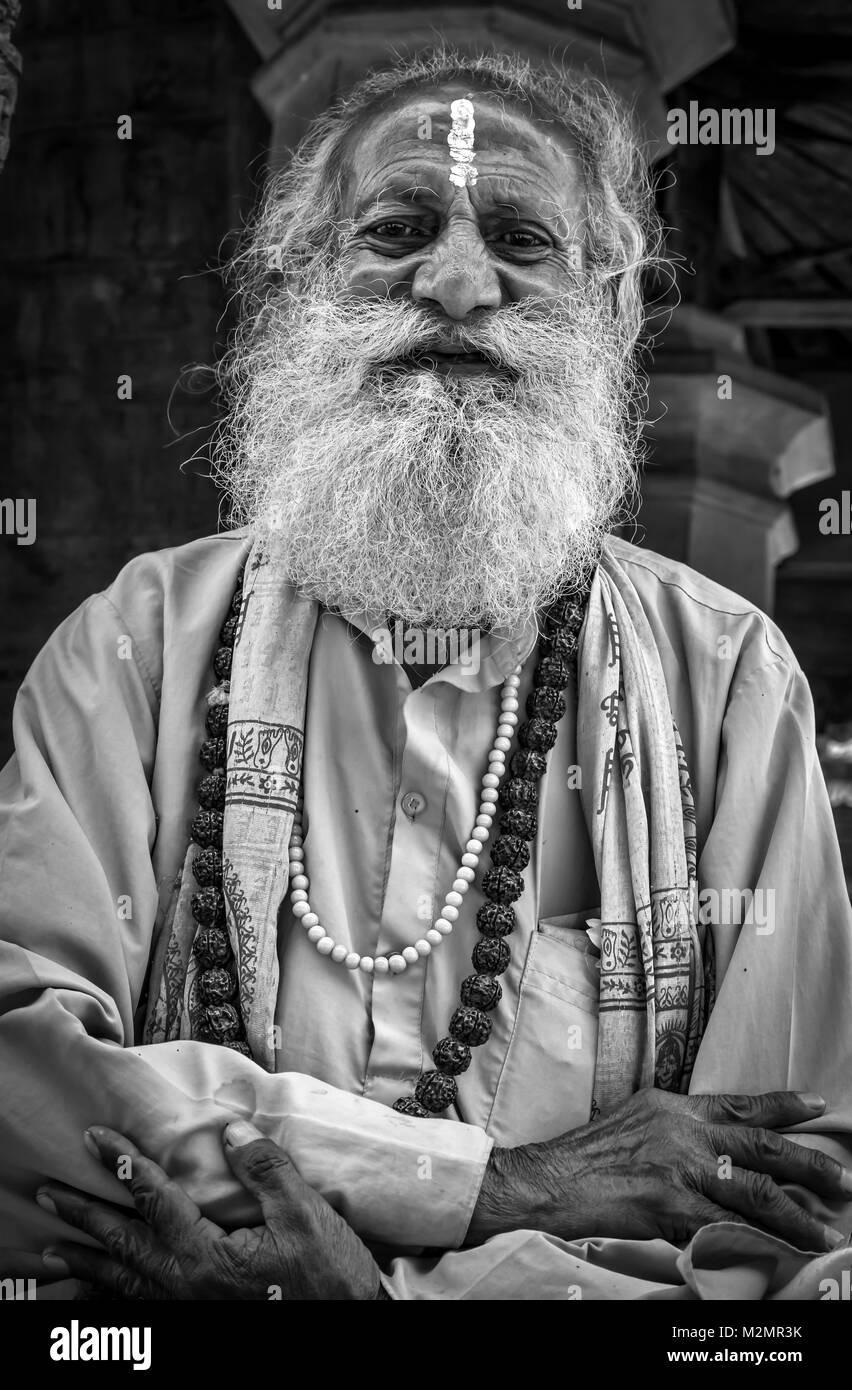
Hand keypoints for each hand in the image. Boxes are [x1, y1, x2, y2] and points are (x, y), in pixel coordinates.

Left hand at [36, 1123, 383, 1299]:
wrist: (347, 1330)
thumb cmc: (329, 1277)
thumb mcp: (304, 1214)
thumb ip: (265, 1170)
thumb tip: (229, 1132)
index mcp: (207, 1257)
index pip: (154, 1199)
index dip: (123, 1163)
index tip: (95, 1138)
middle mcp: (186, 1289)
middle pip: (122, 1245)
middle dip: (83, 1215)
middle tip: (48, 1193)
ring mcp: (188, 1313)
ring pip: (122, 1285)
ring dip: (86, 1262)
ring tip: (52, 1249)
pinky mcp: (197, 1326)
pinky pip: (138, 1314)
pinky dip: (110, 1300)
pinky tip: (97, 1293)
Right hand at [468, 1088, 851, 1251]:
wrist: (549, 1179)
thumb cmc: (587, 1154)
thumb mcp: (635, 1119)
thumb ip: (676, 1127)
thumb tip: (713, 1143)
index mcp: (675, 1107)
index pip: (740, 1104)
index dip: (784, 1106)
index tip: (819, 1107)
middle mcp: (683, 1132)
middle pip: (761, 1147)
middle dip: (809, 1165)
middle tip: (845, 1180)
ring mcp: (679, 1169)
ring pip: (754, 1193)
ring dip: (797, 1216)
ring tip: (826, 1233)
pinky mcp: (669, 1206)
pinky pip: (725, 1229)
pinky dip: (756, 1243)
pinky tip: (779, 1254)